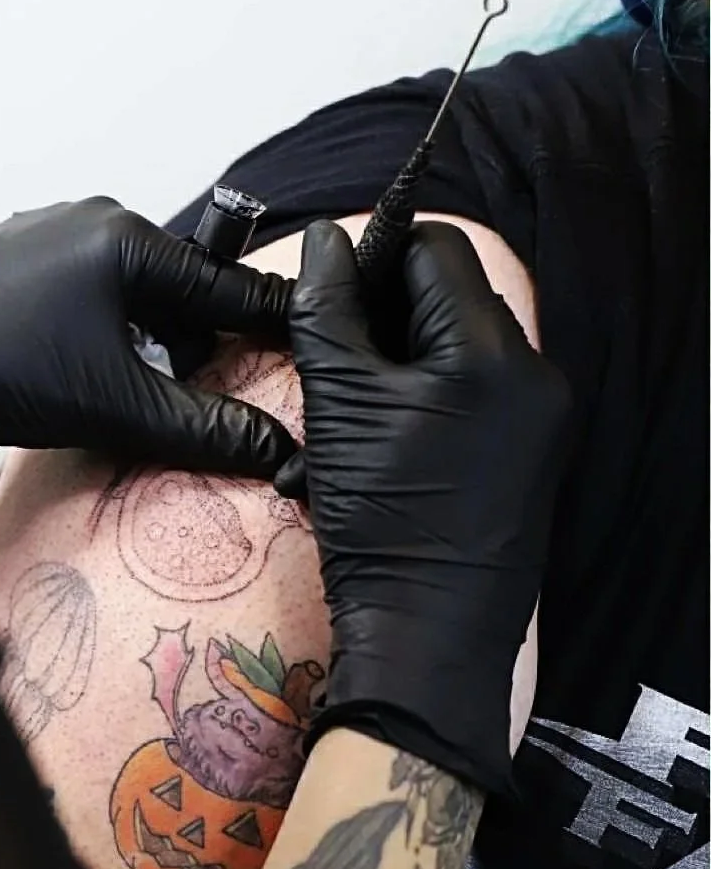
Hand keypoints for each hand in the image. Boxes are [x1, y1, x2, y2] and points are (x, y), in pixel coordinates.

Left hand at [0, 198, 295, 475]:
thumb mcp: (113, 407)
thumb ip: (203, 428)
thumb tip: (278, 450)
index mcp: (129, 242)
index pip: (229, 288)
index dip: (276, 323)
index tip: (317, 340)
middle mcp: (93, 219)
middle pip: (181, 286)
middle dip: (202, 342)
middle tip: (211, 396)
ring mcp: (46, 230)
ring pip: (131, 287)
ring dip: (151, 338)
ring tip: (144, 392)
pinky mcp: (12, 253)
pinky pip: (86, 285)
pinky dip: (106, 326)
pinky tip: (87, 368)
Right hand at [276, 221, 570, 794]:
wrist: (426, 632)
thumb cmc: (379, 513)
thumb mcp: (337, 399)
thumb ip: (328, 306)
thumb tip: (326, 237)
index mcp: (493, 351)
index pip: (436, 248)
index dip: (376, 253)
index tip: (329, 290)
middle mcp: (536, 371)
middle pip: (455, 291)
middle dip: (390, 303)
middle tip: (333, 344)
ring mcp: (543, 414)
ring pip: (464, 338)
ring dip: (407, 343)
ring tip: (356, 392)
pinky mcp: (534, 448)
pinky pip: (479, 383)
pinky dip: (430, 382)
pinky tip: (387, 423)